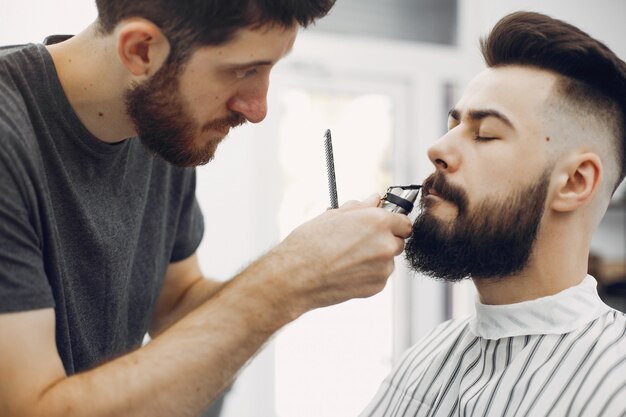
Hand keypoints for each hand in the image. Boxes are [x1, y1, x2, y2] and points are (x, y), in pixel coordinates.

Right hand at [268, 193, 412, 314]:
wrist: (295, 278)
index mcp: (377, 221)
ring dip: (375, 258)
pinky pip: (379, 276)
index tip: (383, 226)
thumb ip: (359, 208)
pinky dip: (368, 274)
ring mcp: (383, 267)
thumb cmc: (308, 246)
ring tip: (347, 258)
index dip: (392, 223)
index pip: (403, 221)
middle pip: (398, 241)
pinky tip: (346, 271)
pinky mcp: (377, 286)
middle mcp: (385, 244)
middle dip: (384, 240)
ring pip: (387, 260)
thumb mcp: (332, 217)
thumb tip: (374, 199)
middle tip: (359, 242)